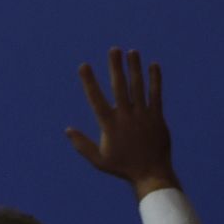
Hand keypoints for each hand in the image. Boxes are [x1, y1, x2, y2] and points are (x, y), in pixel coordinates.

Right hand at [65, 48, 178, 198]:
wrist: (151, 174)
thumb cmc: (123, 167)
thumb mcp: (99, 159)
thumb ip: (82, 144)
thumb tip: (67, 129)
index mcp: (110, 125)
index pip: (96, 99)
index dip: (89, 82)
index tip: (84, 66)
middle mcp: (126, 117)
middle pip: (120, 87)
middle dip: (116, 67)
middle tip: (114, 49)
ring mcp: (143, 116)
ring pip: (138, 87)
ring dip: (135, 68)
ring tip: (132, 52)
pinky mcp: (157, 117)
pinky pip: (156, 94)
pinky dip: (155, 80)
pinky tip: (153, 65)